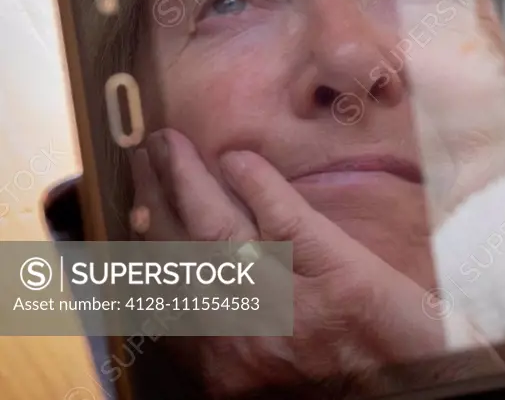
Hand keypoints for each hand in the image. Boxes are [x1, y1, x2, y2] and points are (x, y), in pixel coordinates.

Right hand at [130, 129, 504, 396]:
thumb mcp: (276, 383)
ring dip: (187, 181)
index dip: (144, 256)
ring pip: (218, 232)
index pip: (168, 304)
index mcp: (228, 375)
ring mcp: (291, 309)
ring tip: (168, 144)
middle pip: (181, 259)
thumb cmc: (357, 393)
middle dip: (152, 204)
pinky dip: (256, 183)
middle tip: (141, 161)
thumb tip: (208, 299)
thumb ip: (238, 347)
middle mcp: (245, 343)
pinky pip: (284, 220)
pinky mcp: (342, 279)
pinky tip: (237, 159)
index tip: (130, 219)